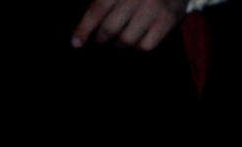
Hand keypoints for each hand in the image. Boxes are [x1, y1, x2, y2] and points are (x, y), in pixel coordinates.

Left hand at [72, 0, 188, 49]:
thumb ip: (103, 3)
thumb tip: (82, 31)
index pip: (98, 8)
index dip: (84, 28)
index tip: (75, 43)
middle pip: (110, 28)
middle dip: (102, 38)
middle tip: (101, 39)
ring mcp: (153, 7)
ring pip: (126, 40)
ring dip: (119, 44)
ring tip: (120, 38)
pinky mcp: (166, 20)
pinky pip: (144, 46)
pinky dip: (137, 47)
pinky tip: (137, 39)